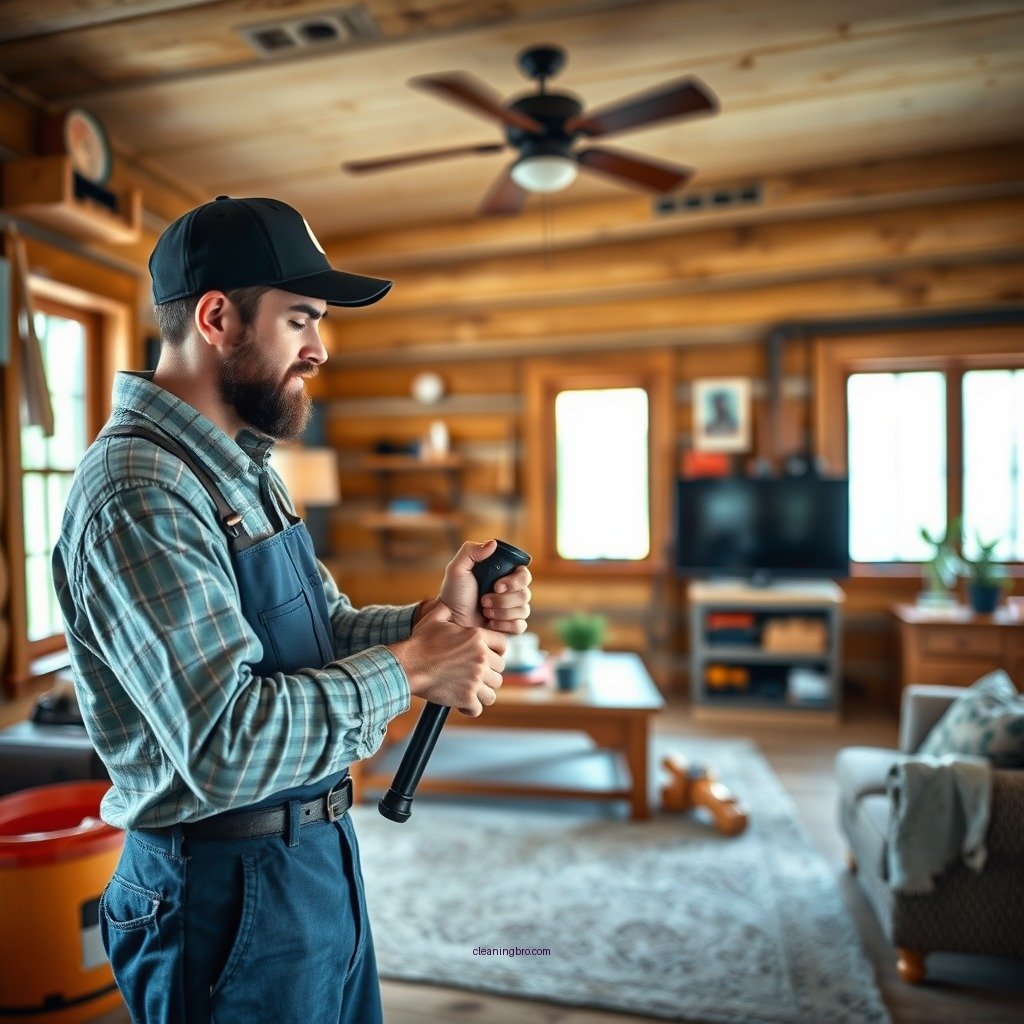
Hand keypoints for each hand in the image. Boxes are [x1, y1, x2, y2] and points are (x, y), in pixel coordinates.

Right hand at [390, 601, 506, 716]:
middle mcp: (481, 658)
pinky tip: (462, 703)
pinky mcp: (467, 698)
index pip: (503, 645)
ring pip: (492, 691)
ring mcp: (475, 679)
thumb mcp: (434, 619)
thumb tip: (448, 603)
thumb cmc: (419, 642)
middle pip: (500, 669)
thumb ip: (446, 609)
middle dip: (489, 672)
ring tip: (470, 689)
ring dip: (483, 691)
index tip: (487, 655)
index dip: (496, 650)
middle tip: (474, 674)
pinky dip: (471, 707)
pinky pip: (479, 707)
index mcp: (477, 637)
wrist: (407, 667)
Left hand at [436, 538, 532, 632]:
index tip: (497, 586)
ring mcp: (512, 609)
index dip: (515, 581)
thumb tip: (493, 543)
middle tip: (483, 601)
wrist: (450, 619)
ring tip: (484, 611)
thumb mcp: (457, 569)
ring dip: (501, 612)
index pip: (524, 574)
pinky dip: (505, 625)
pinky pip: (520, 626)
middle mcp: (511, 591)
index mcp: (504, 575)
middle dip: (504, 600)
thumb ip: (471, 551)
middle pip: (526, 594)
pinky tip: (490, 623)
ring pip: (524, 610)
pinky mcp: (511, 625)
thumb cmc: (453, 593)